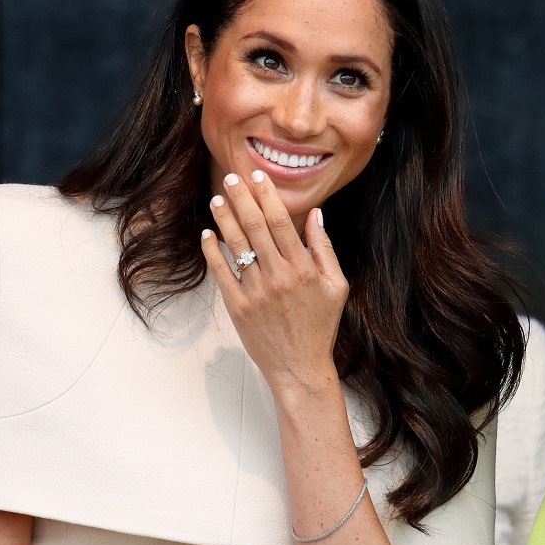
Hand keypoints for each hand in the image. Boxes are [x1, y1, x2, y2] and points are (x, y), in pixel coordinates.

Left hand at [202, 171, 347, 399]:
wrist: (300, 367)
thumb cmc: (320, 326)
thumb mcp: (336, 287)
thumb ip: (324, 249)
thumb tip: (316, 215)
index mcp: (303, 270)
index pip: (281, 223)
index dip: (267, 196)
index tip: (257, 177)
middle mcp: (279, 277)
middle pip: (256, 228)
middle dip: (242, 200)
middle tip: (230, 178)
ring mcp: (256, 293)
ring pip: (236, 247)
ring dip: (225, 220)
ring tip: (217, 199)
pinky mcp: (238, 308)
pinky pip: (222, 274)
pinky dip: (213, 252)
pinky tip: (207, 235)